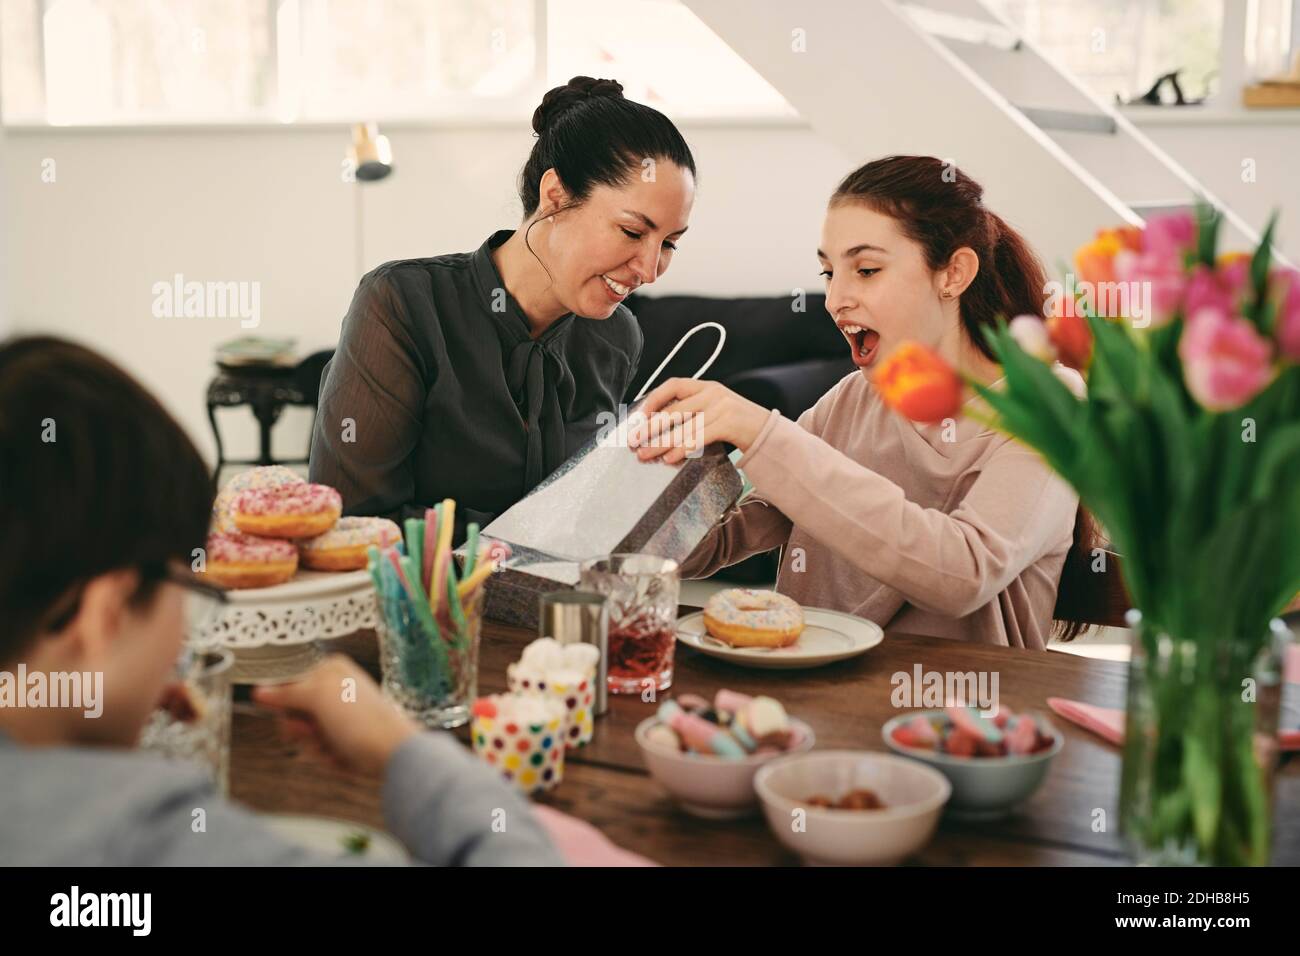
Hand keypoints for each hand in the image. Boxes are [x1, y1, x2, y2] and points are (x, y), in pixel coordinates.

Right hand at [252, 654, 418, 775]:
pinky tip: (343, 756)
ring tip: (335, 746)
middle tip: (316, 731)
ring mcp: (339, 717)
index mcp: (330, 670)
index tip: (291, 714)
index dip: (284, 705)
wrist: (393, 753)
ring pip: (303, 737)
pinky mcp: (344, 740)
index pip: (287, 685)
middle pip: (292, 713)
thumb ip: (286, 692)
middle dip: (301, 730)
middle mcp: (334, 691)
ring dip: (315, 747)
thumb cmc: (361, 720)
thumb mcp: (319, 697)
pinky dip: (327, 757)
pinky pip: (319, 751)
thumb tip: (259, 691)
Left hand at [628, 378, 769, 464]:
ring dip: (661, 443)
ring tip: (646, 454)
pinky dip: (682, 449)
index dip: (653, 399)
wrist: (768, 431)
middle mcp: (712, 392)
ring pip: (683, 426)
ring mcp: (721, 407)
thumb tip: (657, 428)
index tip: (638, 417)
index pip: (673, 385)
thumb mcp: (714, 409)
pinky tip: (670, 458)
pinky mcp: (729, 423)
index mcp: (706, 386)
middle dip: (650, 428)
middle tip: (634, 442)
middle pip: (674, 410)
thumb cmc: (736, 424)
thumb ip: (692, 412)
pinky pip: (698, 437)